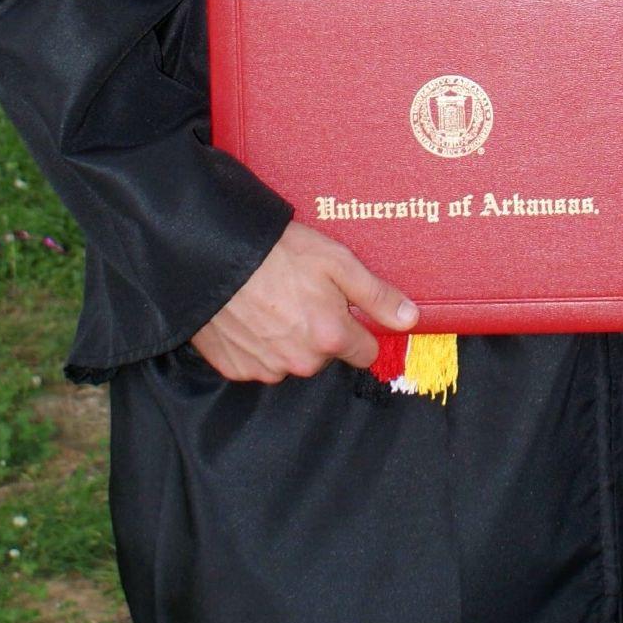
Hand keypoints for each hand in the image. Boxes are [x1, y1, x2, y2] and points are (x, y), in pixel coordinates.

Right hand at [188, 222, 417, 383]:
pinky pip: (260, 362)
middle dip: (320, 331)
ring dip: (288, 338)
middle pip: (326, 356)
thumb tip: (410, 319)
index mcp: (330, 337)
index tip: (343, 309)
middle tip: (302, 294)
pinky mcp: (237, 369)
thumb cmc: (278, 253)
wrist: (213, 258)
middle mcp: (301, 362)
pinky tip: (250, 314)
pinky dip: (258, 344)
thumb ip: (376, 295)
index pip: (364, 352)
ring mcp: (267, 369)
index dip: (357, 328)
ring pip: (292, 360)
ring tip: (272, 300)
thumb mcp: (337, 262)